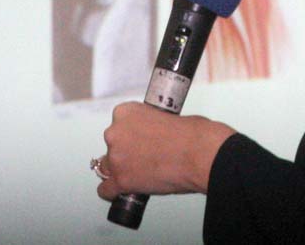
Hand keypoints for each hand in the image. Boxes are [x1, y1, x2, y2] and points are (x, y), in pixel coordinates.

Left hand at [96, 103, 235, 199]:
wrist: (198, 152)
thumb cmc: (191, 133)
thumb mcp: (167, 115)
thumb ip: (151, 123)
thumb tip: (151, 135)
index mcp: (126, 112)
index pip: (119, 123)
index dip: (131, 133)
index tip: (141, 138)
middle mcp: (115, 133)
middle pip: (112, 144)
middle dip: (126, 150)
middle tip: (145, 155)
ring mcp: (116, 158)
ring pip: (107, 167)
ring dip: (120, 169)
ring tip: (139, 173)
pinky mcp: (121, 181)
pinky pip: (106, 190)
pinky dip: (114, 191)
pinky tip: (124, 190)